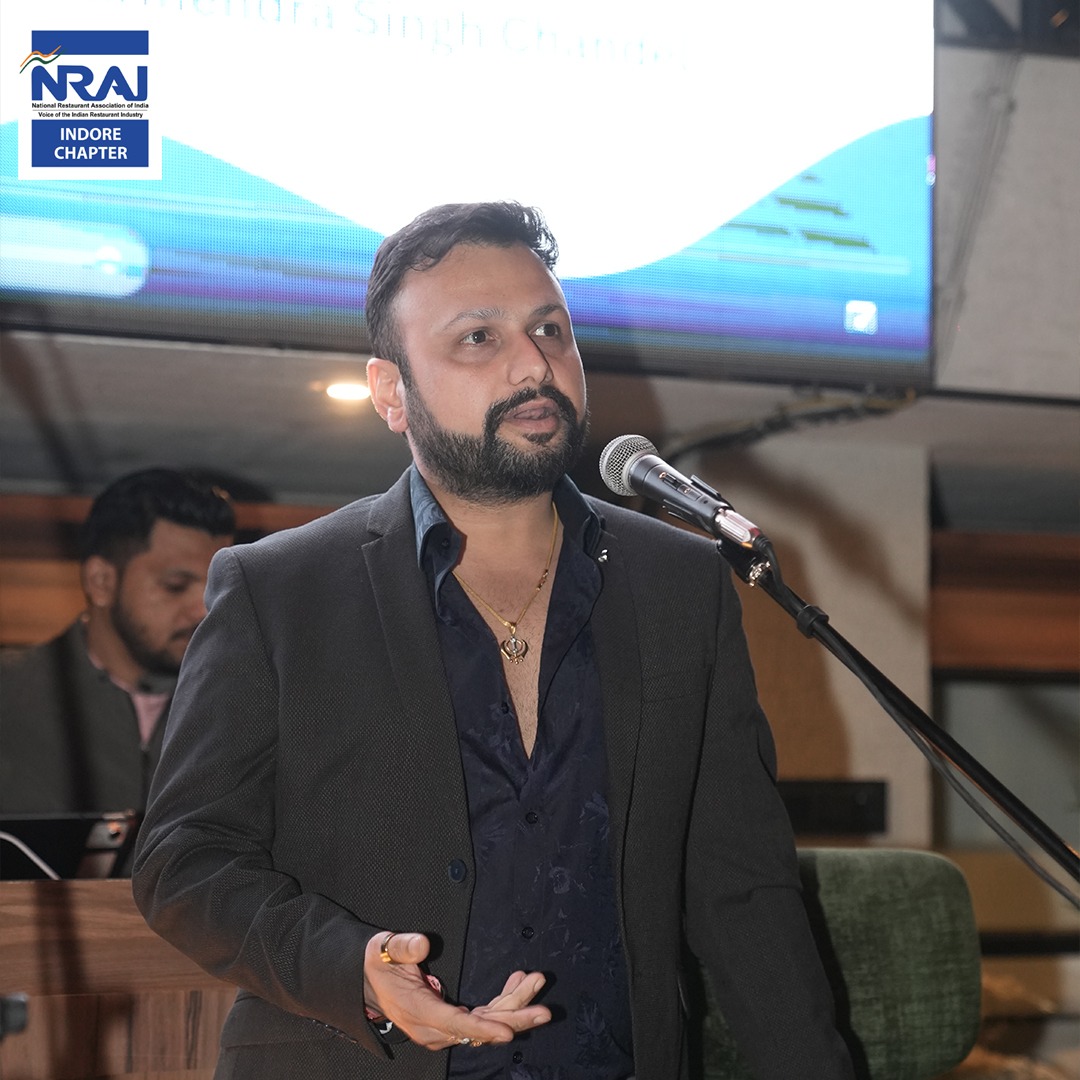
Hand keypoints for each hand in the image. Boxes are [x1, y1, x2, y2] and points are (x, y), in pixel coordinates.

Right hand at [364, 931, 550, 1049]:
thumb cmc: (379, 964)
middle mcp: (434, 1027)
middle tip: (545, 1009)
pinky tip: (517, 982)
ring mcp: (444, 1027)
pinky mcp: (451, 1022)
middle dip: (514, 1017)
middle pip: (480, 1028)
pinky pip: (482, 1016)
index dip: (483, 1029)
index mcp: (418, 1010)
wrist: (369, 982)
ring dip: (513, 1004)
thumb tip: (423, 943)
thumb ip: (403, 947)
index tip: (508, 1032)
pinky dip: (502, 1001)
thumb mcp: (383, 950)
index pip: (456, 1024)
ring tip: (536, 980)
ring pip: (486, 1022)